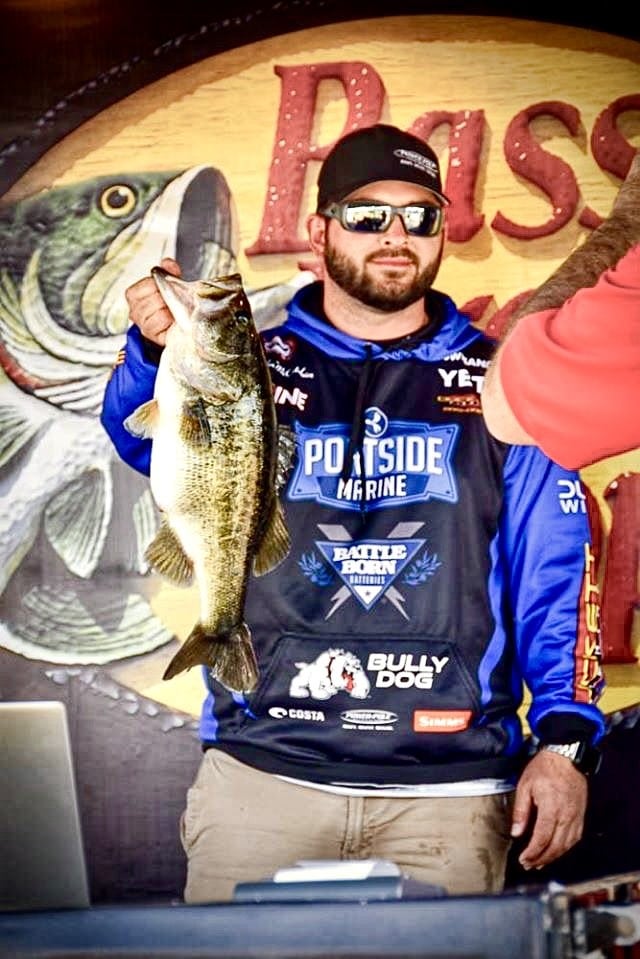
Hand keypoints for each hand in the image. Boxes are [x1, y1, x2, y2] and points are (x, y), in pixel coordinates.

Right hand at [125, 257, 180, 346]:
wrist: (178, 327)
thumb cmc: (170, 305)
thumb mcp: (171, 285)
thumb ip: (169, 272)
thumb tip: (167, 263)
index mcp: (134, 295)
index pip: (143, 285)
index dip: (156, 285)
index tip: (164, 286)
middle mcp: (134, 310)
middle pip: (149, 299)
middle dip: (164, 298)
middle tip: (171, 300)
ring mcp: (141, 323)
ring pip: (153, 311)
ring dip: (166, 309)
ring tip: (172, 310)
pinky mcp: (150, 335)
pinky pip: (157, 323)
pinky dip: (167, 321)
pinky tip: (171, 320)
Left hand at [511, 749, 586, 869]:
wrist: (566, 757)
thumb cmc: (545, 768)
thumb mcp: (525, 785)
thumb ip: (521, 811)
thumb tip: (516, 832)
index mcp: (551, 808)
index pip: (542, 839)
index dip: (532, 853)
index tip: (524, 859)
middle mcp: (566, 815)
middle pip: (555, 847)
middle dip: (541, 859)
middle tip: (529, 864)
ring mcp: (576, 816)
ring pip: (566, 845)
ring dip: (553, 857)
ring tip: (540, 862)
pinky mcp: (581, 815)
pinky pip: (575, 838)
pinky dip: (565, 848)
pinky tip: (556, 850)